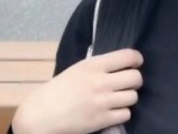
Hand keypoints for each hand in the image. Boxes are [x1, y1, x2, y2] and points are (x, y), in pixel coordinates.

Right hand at [12, 48, 143, 133]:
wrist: (41, 116)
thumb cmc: (58, 90)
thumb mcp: (77, 70)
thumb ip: (99, 66)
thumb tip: (122, 64)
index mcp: (93, 65)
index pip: (128, 56)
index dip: (137, 59)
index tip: (136, 63)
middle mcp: (101, 82)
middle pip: (136, 77)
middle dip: (134, 80)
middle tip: (127, 83)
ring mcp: (103, 102)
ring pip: (133, 97)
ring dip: (128, 98)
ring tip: (118, 98)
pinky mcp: (102, 120)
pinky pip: (126, 114)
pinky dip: (122, 113)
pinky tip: (112, 111)